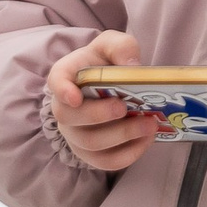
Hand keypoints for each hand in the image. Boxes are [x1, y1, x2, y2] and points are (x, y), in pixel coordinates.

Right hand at [46, 31, 159, 171]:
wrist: (111, 85)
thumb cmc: (107, 63)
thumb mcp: (114, 45)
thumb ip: (122, 48)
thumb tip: (133, 67)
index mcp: (65, 76)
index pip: (56, 82)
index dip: (63, 91)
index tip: (75, 96)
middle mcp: (63, 108)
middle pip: (71, 118)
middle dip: (99, 115)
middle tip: (125, 108)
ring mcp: (74, 134)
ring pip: (90, 144)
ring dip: (122, 136)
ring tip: (149, 125)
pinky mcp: (91, 153)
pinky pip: (106, 162)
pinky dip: (128, 154)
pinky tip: (146, 140)